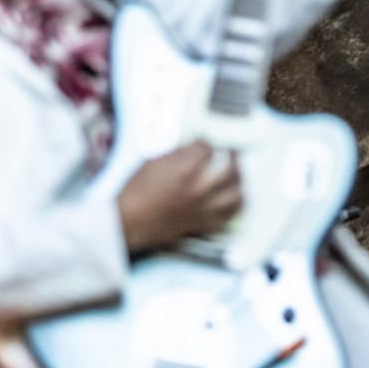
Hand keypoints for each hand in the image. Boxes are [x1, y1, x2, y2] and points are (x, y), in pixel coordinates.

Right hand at [116, 142, 241, 253]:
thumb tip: (194, 148)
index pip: (208, 147)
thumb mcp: (153, 161)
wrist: (128, 221)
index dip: (208, 143)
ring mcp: (203, 208)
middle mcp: (198, 189)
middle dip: (232, 157)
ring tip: (237, 176)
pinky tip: (233, 200)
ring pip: (236, 194)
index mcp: (184, 169)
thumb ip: (178, 153)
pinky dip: (234, 206)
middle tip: (230, 154)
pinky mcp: (202, 224)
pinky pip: (228, 216)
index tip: (207, 143)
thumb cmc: (135, 192)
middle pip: (230, 168)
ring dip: (239, 182)